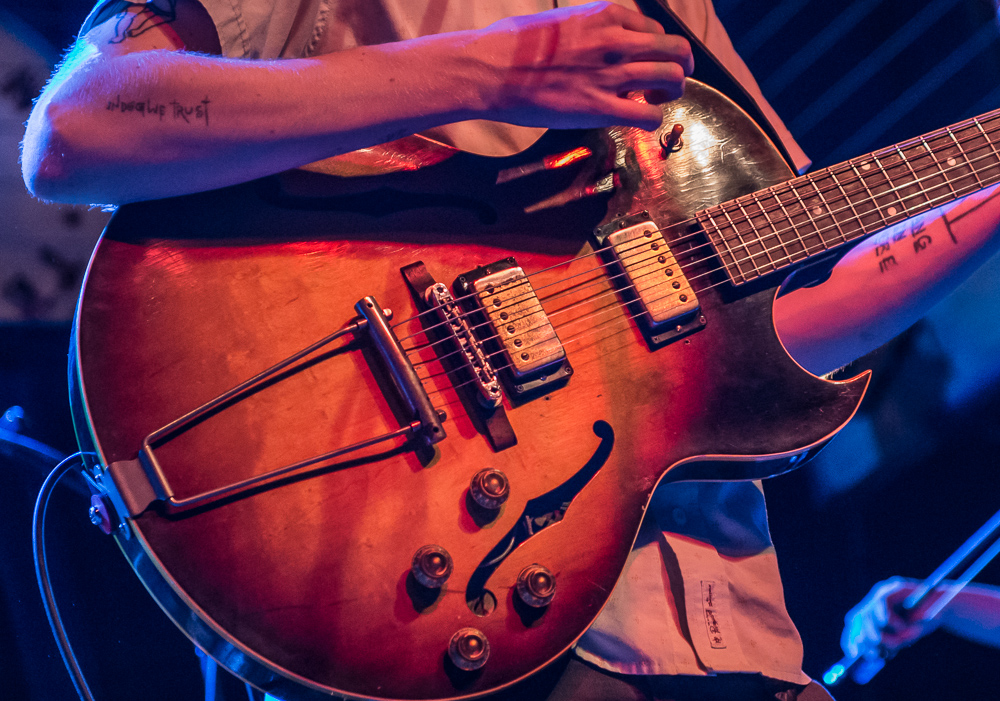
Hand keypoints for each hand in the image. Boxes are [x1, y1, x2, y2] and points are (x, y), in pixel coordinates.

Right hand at [478, 1, 692, 130]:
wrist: (491, 69)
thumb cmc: (513, 44)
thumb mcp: (560, 21)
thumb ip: (586, 29)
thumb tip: (591, 42)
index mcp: (607, 15)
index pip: (654, 29)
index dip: (656, 48)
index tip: (645, 61)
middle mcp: (617, 41)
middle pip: (675, 50)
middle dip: (681, 67)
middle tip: (670, 82)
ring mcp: (611, 75)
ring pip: (671, 79)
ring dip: (672, 92)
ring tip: (657, 100)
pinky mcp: (601, 108)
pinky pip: (649, 115)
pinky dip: (653, 119)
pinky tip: (640, 120)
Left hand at [840, 577, 942, 681]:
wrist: (945, 609)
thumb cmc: (921, 624)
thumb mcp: (902, 638)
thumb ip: (887, 643)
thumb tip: (870, 653)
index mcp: (871, 613)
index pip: (853, 625)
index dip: (849, 639)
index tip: (852, 654)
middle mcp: (872, 601)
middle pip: (856, 618)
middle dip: (863, 638)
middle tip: (874, 653)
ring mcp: (881, 592)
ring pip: (868, 615)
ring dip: (882, 634)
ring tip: (899, 641)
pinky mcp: (892, 587)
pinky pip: (883, 607)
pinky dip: (892, 621)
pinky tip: (904, 627)